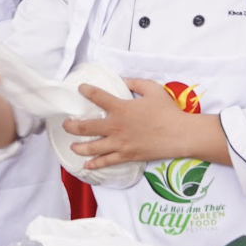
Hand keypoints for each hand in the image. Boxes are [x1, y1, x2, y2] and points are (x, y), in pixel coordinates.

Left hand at [61, 78, 215, 169]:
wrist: (179, 135)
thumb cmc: (167, 111)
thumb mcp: (152, 89)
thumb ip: (135, 83)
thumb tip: (123, 80)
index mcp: (121, 108)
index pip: (97, 97)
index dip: (86, 91)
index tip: (80, 89)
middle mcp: (116, 127)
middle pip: (86, 128)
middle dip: (71, 126)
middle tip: (66, 125)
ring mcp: (120, 143)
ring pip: (92, 148)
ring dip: (79, 147)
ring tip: (72, 146)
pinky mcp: (127, 156)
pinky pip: (106, 161)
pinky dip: (95, 164)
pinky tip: (86, 165)